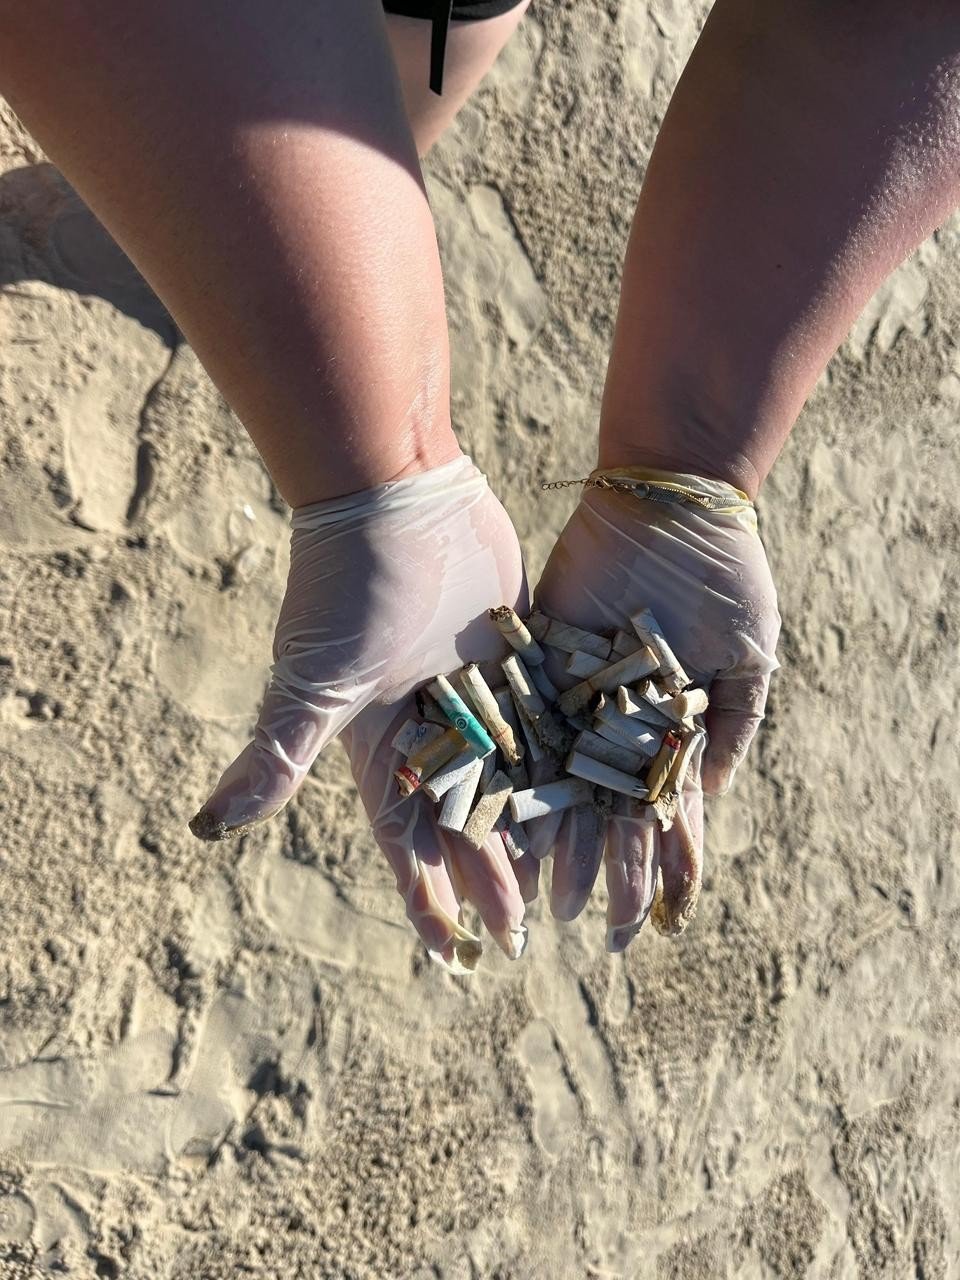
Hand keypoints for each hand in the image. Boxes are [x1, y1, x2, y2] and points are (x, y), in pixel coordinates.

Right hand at [189, 455, 528, 971]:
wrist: (397, 492)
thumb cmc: (350, 587)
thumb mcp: (316, 679)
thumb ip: (279, 754)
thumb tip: (206, 827)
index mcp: (384, 742)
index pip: (406, 839)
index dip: (426, 894)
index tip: (450, 953)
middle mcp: (434, 724)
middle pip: (469, 818)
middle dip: (490, 875)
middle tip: (521, 934)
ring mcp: (482, 689)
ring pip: (517, 776)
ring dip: (537, 829)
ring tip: (565, 885)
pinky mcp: (522, 650)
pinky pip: (551, 717)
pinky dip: (573, 757)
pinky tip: (603, 799)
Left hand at [531, 472, 779, 949]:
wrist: (670, 504)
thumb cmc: (723, 578)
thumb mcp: (748, 658)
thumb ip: (729, 727)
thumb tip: (706, 798)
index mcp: (667, 727)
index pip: (659, 815)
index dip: (656, 868)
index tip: (650, 924)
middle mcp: (616, 721)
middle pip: (602, 811)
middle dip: (593, 867)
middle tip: (574, 921)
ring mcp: (575, 694)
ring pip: (557, 778)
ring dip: (546, 836)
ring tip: (531, 891)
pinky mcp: (538, 659)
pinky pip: (522, 723)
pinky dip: (513, 768)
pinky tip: (501, 817)